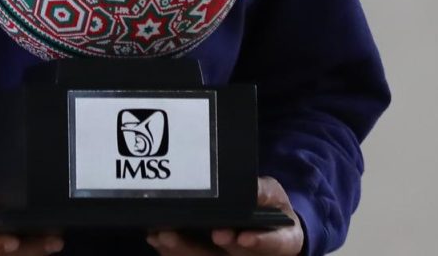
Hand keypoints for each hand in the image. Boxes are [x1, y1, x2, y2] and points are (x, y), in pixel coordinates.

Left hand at [146, 177, 304, 255]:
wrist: (273, 230)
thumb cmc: (271, 210)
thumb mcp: (274, 197)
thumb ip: (264, 192)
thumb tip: (251, 189)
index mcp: (280, 241)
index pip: (273, 245)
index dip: (259, 242)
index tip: (242, 238)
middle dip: (199, 248)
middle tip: (175, 235)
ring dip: (180, 250)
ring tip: (160, 235)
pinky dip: (173, 251)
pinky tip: (157, 239)